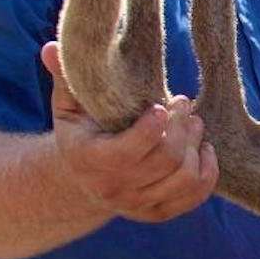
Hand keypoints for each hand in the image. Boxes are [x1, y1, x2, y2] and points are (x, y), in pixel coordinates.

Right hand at [41, 42, 218, 221]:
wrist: (82, 178)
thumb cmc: (82, 130)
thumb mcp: (69, 104)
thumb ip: (64, 76)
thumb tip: (51, 46)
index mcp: (88, 160)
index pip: (129, 150)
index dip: (154, 126)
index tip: (161, 104)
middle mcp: (112, 189)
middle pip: (166, 159)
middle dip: (182, 127)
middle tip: (183, 103)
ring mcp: (137, 205)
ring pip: (185, 178)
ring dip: (196, 146)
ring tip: (194, 123)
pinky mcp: (158, 212)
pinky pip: (195, 196)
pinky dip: (207, 171)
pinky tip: (204, 149)